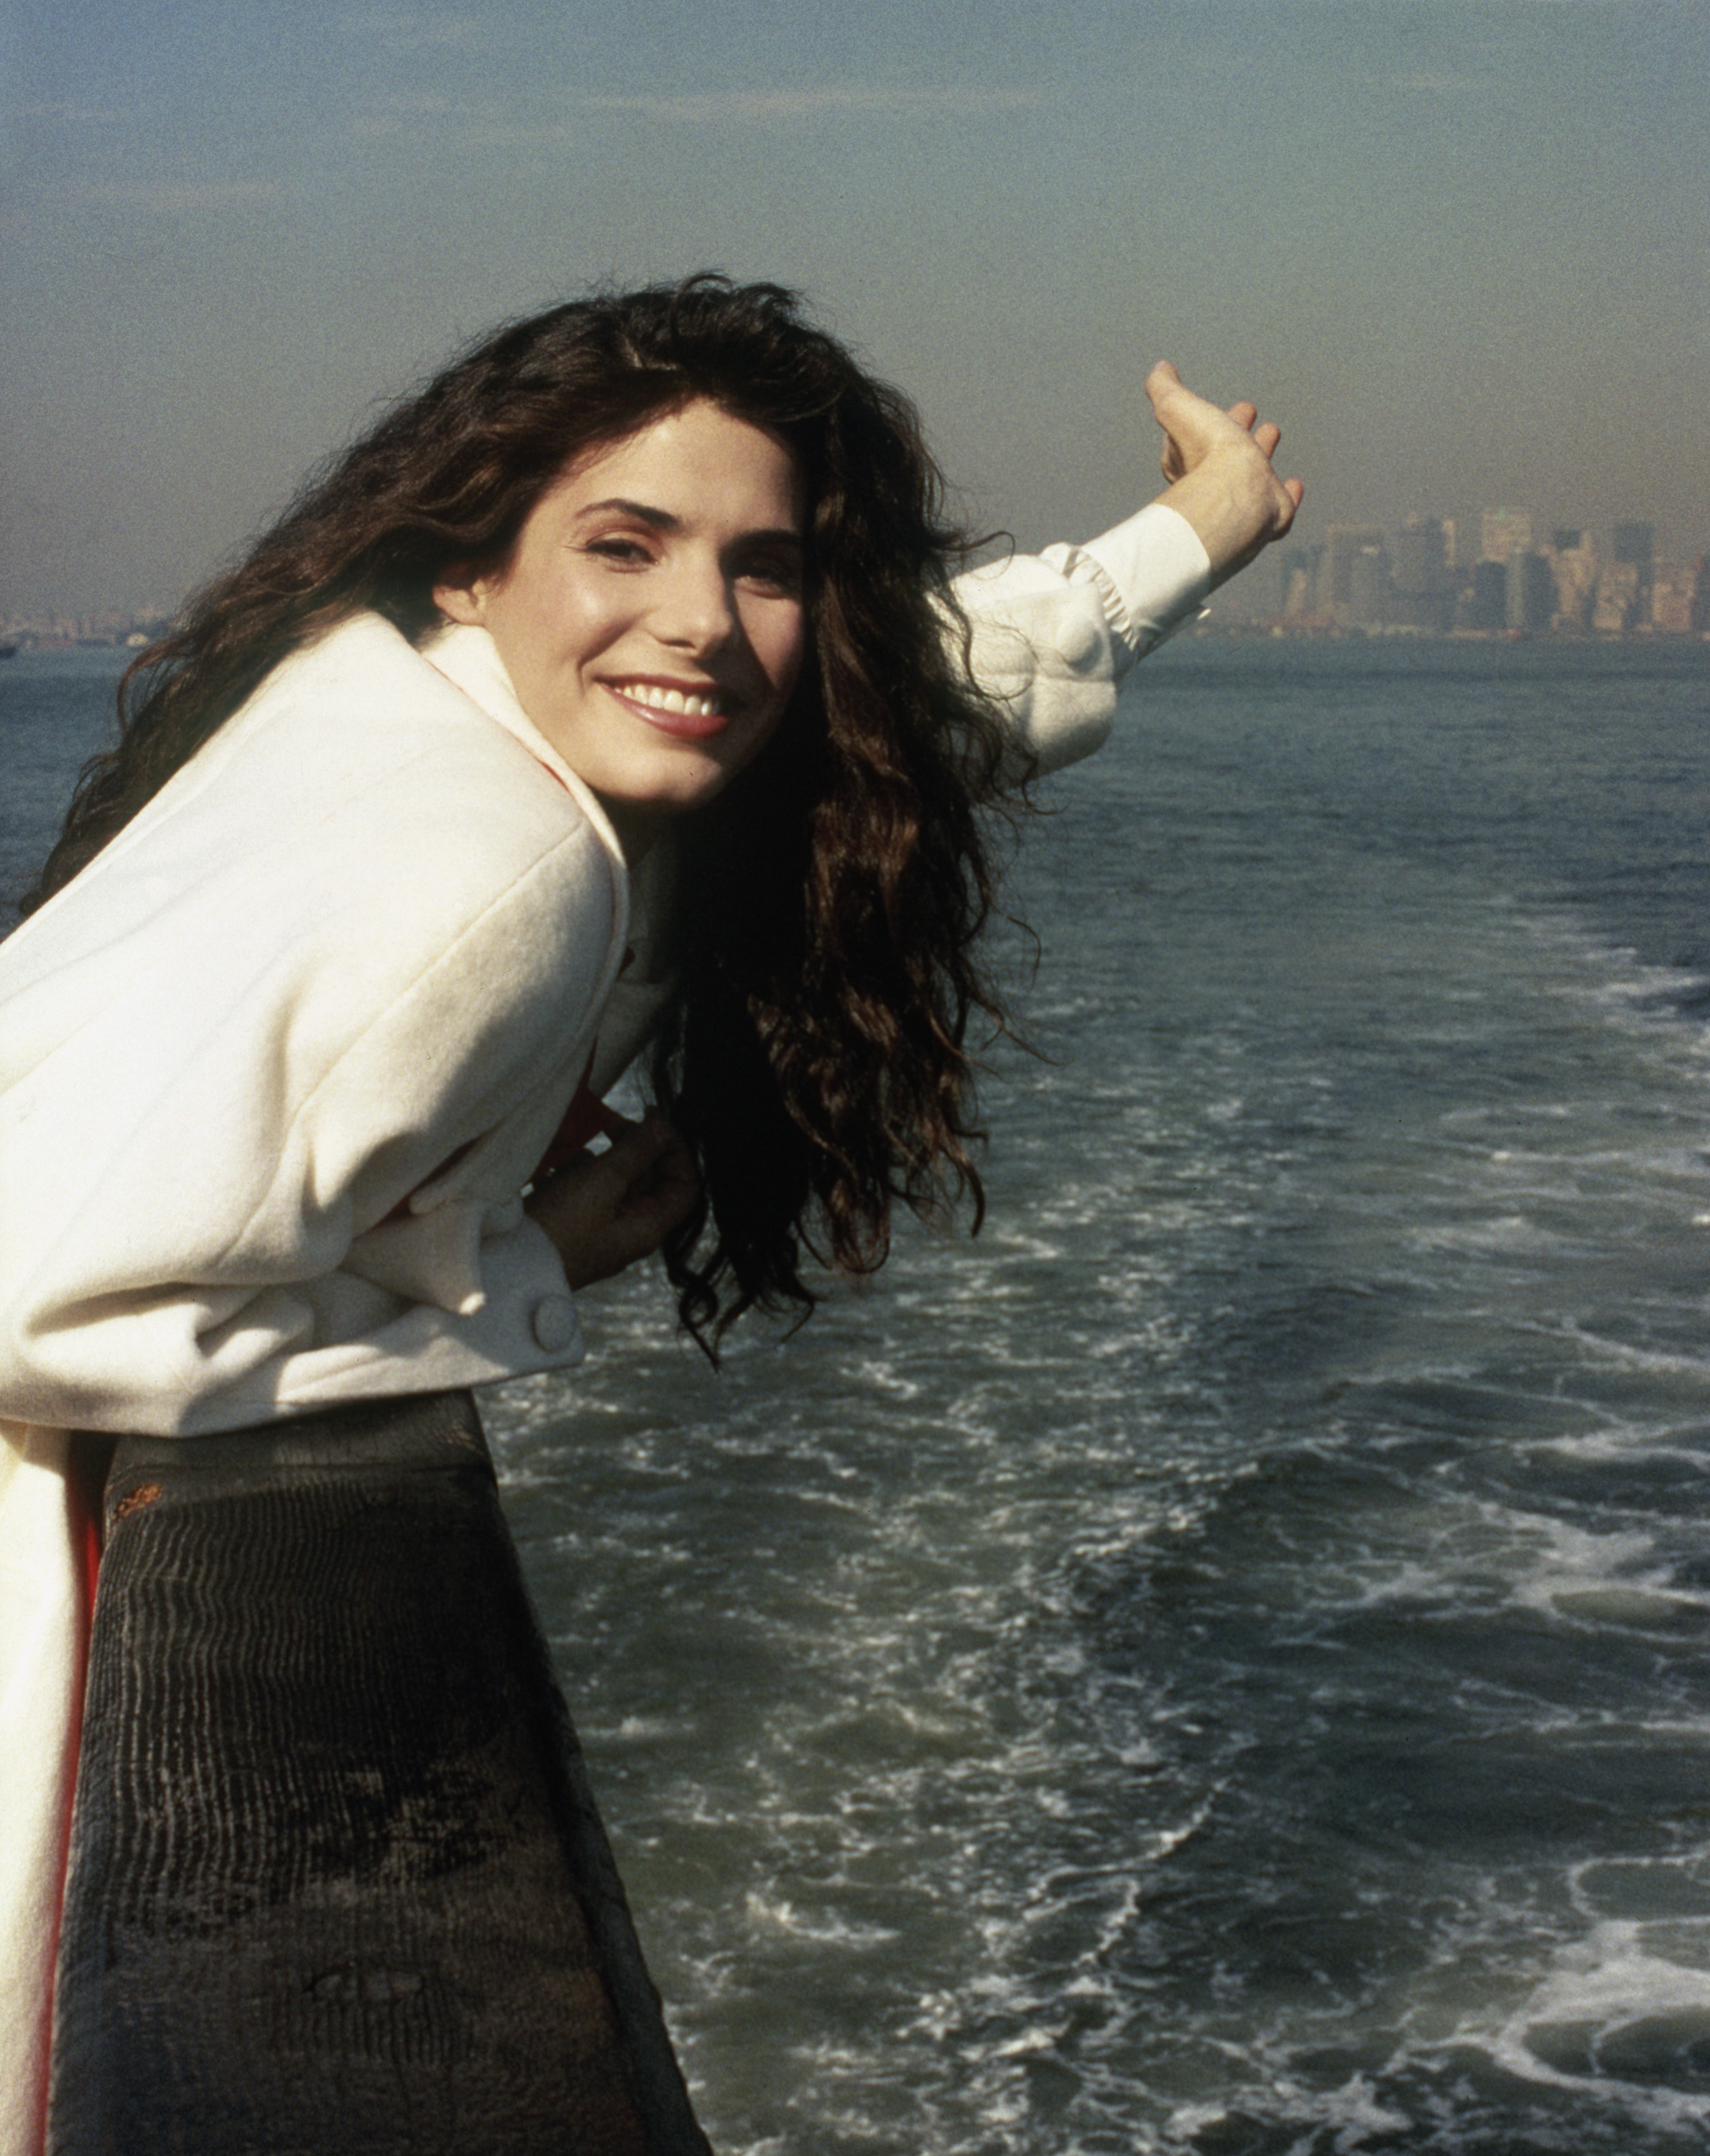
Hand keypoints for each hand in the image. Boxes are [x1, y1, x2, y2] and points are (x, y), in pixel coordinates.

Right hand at [525, 1110, 699, 1290]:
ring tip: (575, 1143)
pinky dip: (574, 1171)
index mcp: (647, 1227)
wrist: (507, 1267)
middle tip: (610, 1123)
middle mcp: (629, 1230)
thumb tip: (662, 1128)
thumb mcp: (602, 1183)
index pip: (684, 1186)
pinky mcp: (572, 1224)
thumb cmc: (560, 1230)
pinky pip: (584, 1190)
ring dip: (599, 1158)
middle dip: (632, 1147)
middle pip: (648, 1180)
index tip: (654, 1123)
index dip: (676, 1151)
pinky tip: (554, 1164)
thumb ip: (636, 1152)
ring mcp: (600, 1228)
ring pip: (613, 1181)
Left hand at [1146, 361, 1303, 588]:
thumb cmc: (1206, 452)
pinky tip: (1294, 485)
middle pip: (1225, 451)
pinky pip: (1280, 501)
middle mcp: (1214, 481)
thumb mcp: (1176, 408)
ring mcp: (1244, 498)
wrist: (1236, 493)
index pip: (1192, 435)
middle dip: (1235, 428)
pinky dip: (1288, 493)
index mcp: (1189, 460)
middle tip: (1247, 411)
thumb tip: (1160, 370)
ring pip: (1252, 472)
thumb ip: (1164, 389)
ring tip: (1272, 431)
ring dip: (1261, 450)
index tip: (1215, 406)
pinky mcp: (1270, 513)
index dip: (1203, 417)